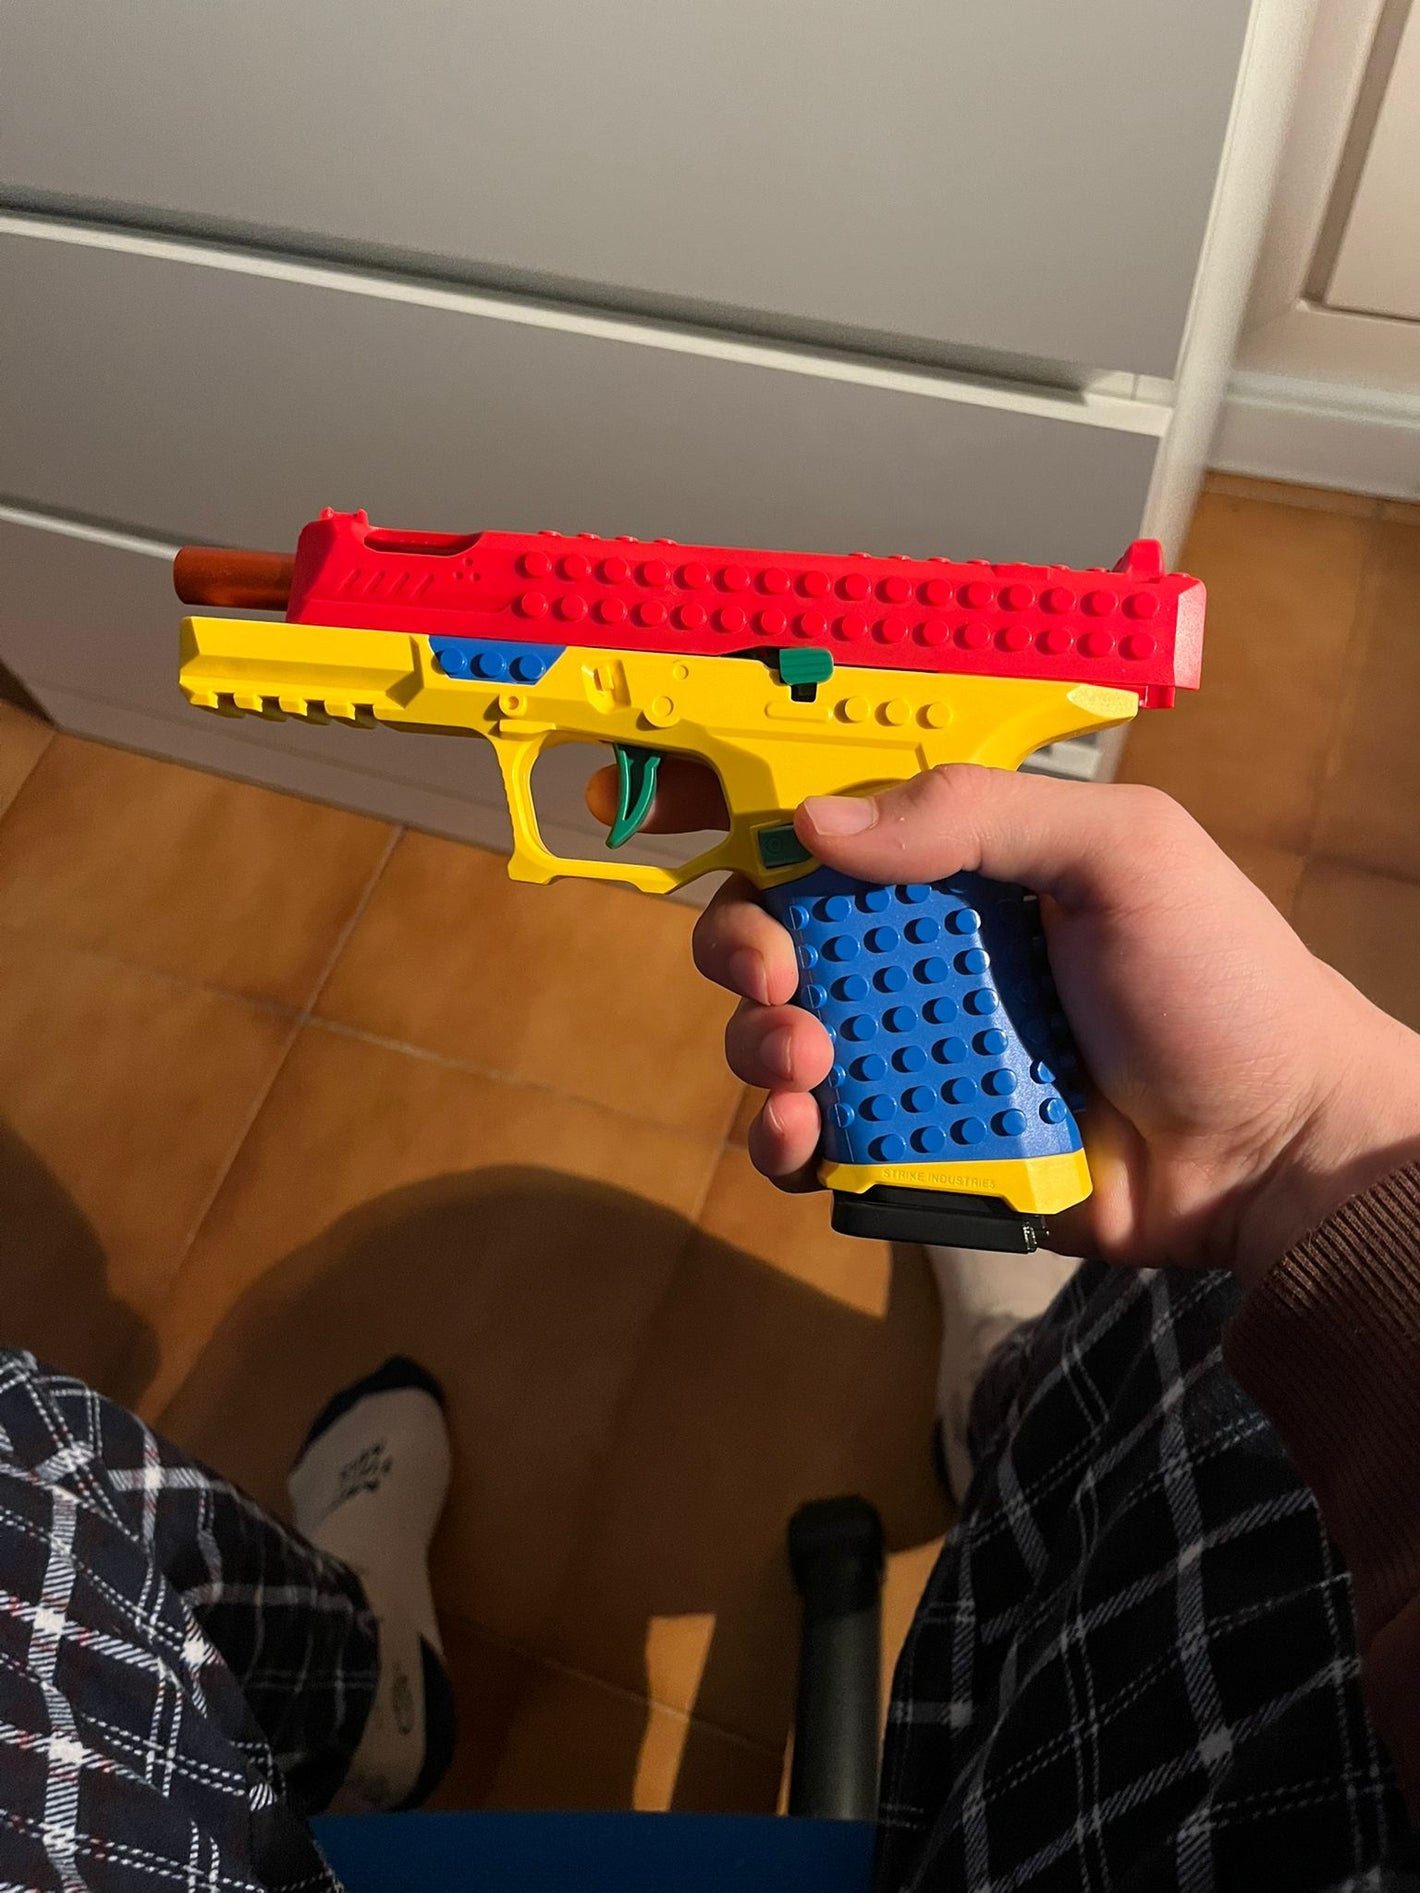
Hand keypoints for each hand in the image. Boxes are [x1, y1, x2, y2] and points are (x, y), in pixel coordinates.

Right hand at [591, 761, 1419, 1282]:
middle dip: (748, 954)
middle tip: (778, 982)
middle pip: (785, 941)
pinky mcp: (923, 1154)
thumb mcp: (1123, 854)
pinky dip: (789, 1142)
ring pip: (783, 1044)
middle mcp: (930, 960)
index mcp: (970, 874)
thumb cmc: (1221, 983)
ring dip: (760, 1049)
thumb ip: (981, 816)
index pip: (838, 836)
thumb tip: (817, 821)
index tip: (734, 854)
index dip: (769, 840)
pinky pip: (823, 1147)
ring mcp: (923, 1059)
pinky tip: (801, 1137)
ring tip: (805, 1068)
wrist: (1280, 1151)